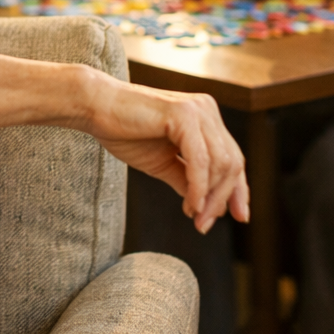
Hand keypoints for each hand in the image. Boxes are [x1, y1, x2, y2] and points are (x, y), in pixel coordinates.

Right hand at [85, 77, 249, 232]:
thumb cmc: (123, 131)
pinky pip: (200, 160)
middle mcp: (206, 109)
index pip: (232, 158)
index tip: (239, 218)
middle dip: (223, 198)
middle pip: (232, 163)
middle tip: (204, 225)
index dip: (238, 190)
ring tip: (195, 218)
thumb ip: (187, 179)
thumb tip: (207, 206)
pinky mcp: (183, 114)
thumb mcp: (163, 163)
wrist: (94, 108)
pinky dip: (199, 187)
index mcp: (205, 117)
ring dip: (211, 197)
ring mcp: (197, 110)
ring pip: (221, 163)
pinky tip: (191, 205)